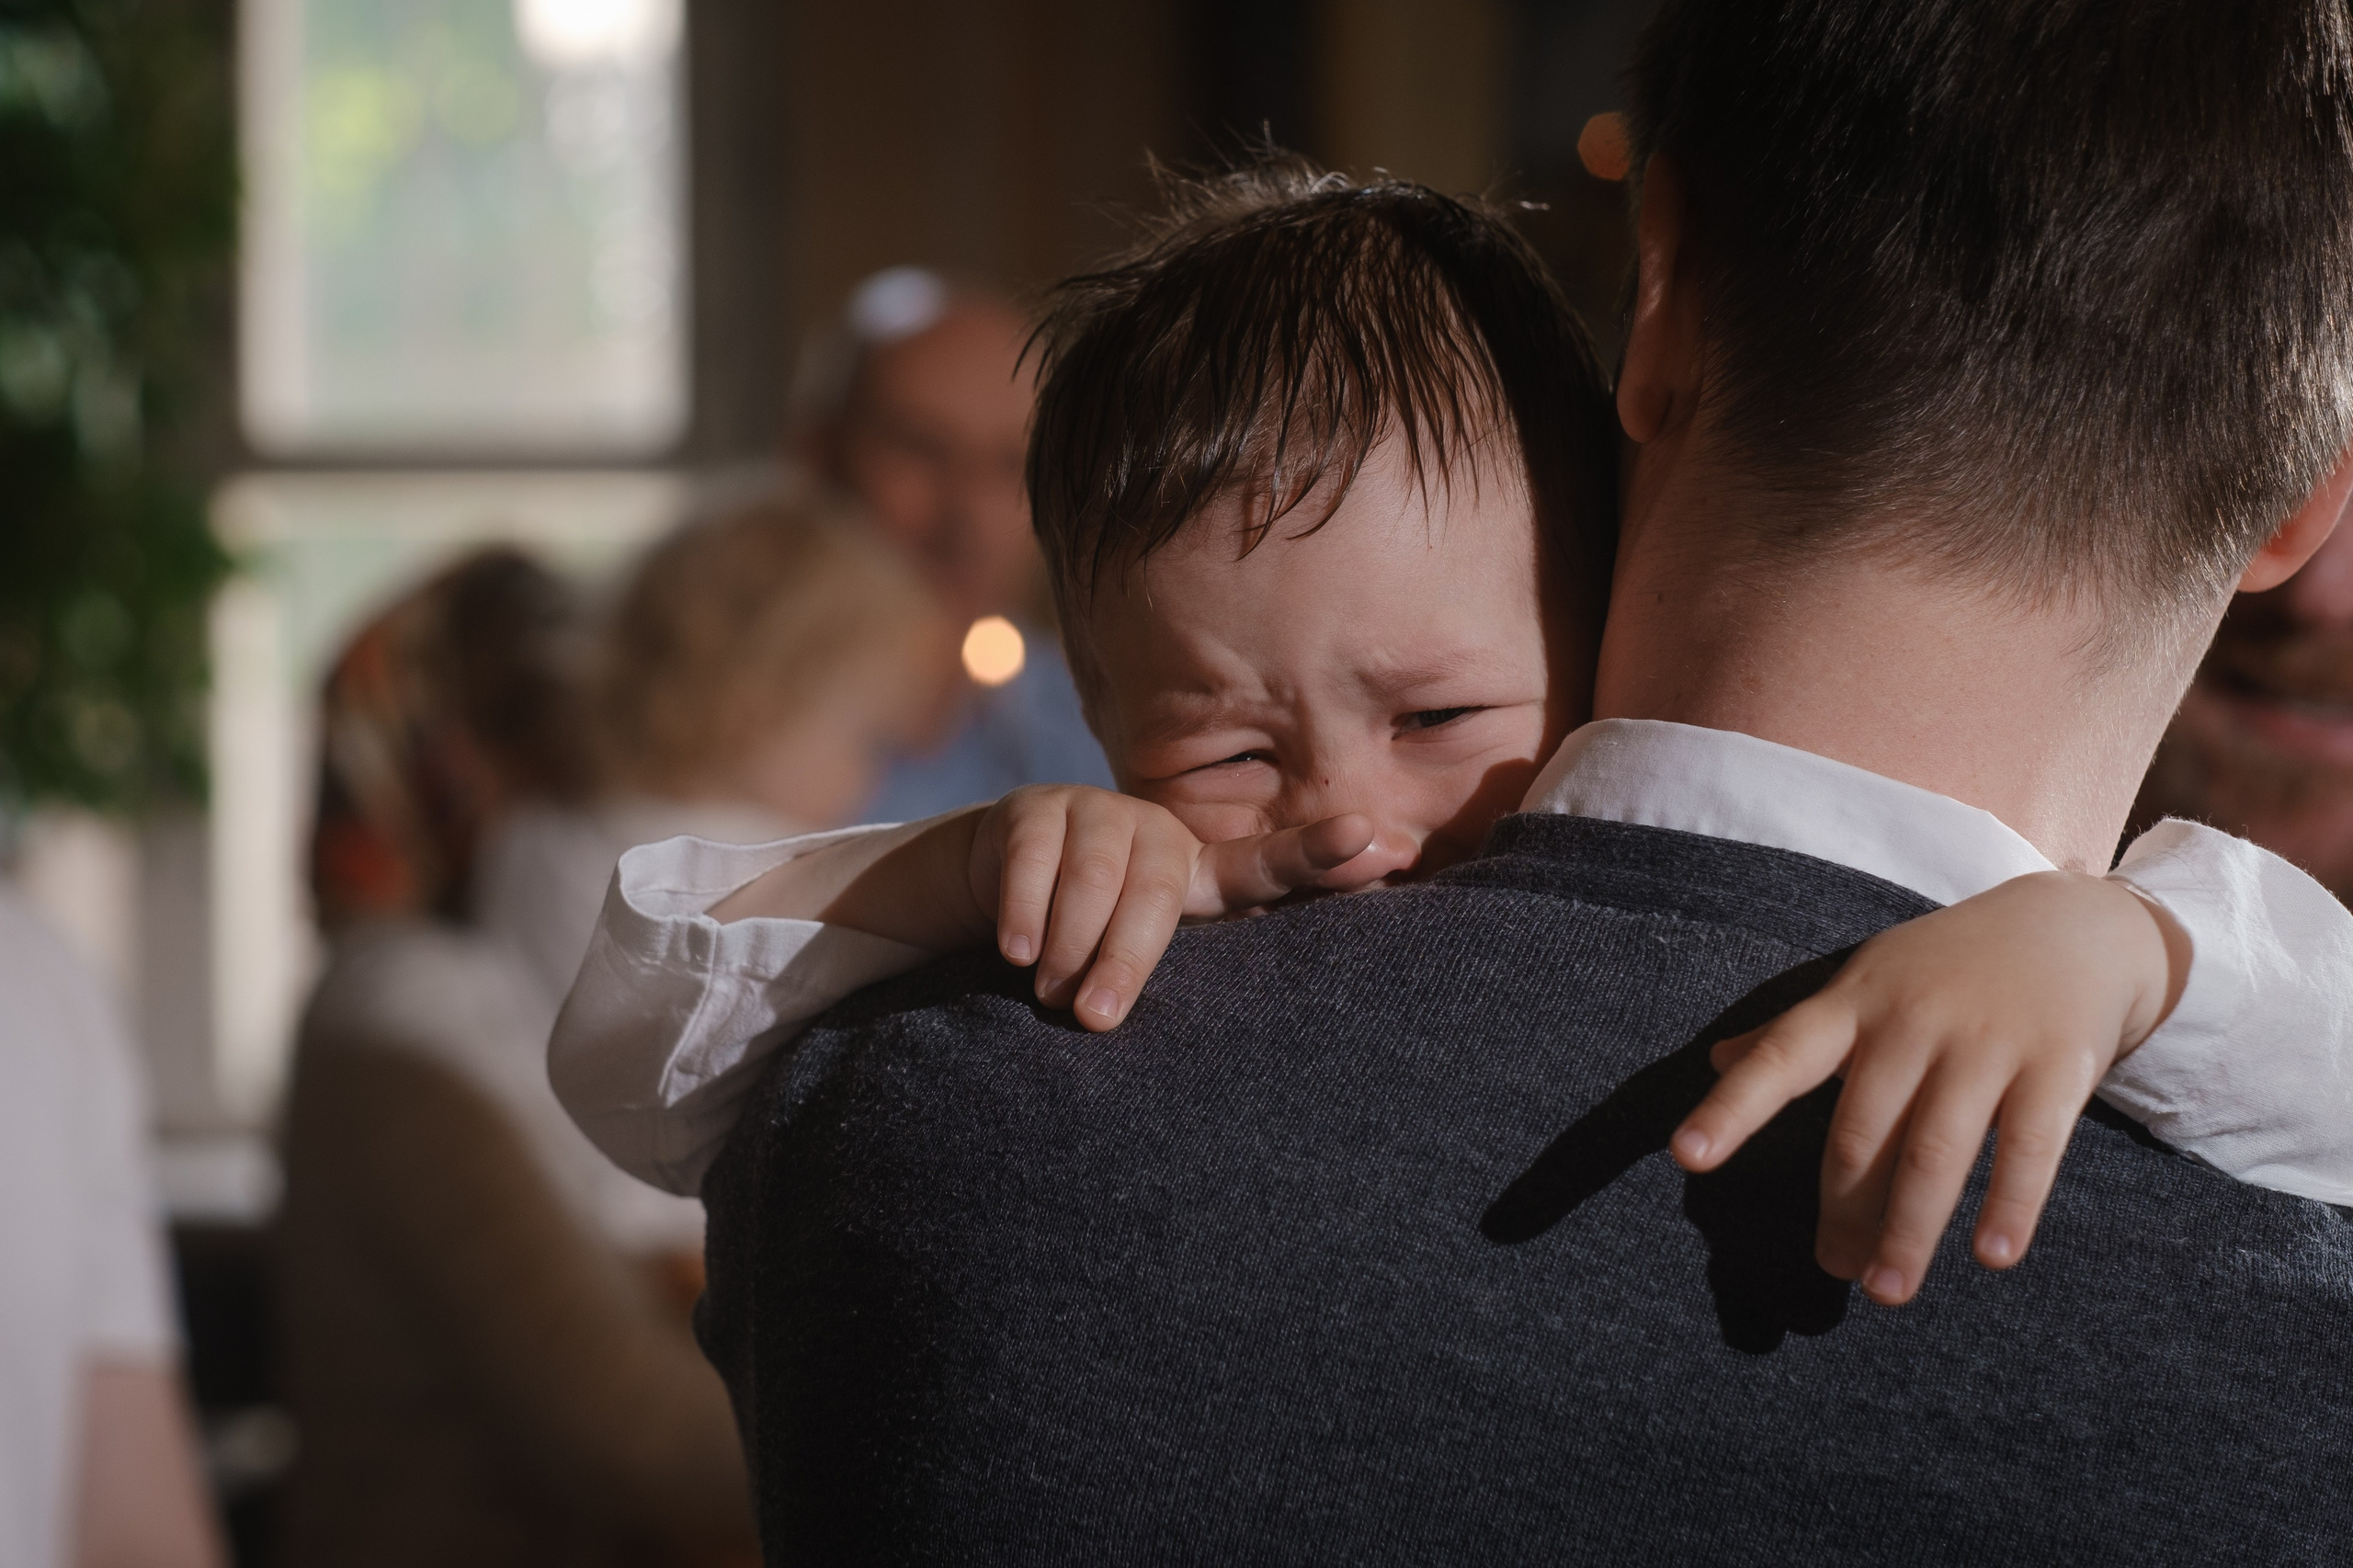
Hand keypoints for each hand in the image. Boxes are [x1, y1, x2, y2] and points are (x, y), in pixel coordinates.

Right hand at [971, 785, 1399, 1030]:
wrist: (998, 879)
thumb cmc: (1092, 936)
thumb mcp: (1145, 954)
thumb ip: (1199, 983)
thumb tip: (1257, 1063)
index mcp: (1199, 875)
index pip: (1266, 867)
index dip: (1319, 855)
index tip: (1377, 841)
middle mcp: (1157, 834)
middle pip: (1157, 895)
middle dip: (1126, 961)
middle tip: (1097, 1021)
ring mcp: (1096, 813)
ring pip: (1092, 881)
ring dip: (1069, 947)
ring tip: (1048, 996)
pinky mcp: (1035, 809)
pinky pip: (1032, 864)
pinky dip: (1022, 914)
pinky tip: (1014, 952)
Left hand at [1668, 871, 2186, 1305]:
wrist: (2072, 927)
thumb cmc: (1945, 967)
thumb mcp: (1866, 983)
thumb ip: (1795, 1031)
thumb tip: (1716, 1060)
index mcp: (1854, 1005)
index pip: (1779, 1059)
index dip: (1731, 1109)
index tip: (1686, 1157)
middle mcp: (1912, 1022)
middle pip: (1863, 1132)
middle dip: (1843, 1209)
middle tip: (1835, 1269)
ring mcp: (1986, 1042)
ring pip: (1935, 1151)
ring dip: (1909, 1228)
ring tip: (1887, 1289)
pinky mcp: (2058, 1065)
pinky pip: (2029, 1147)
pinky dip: (2009, 1205)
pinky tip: (1991, 1256)